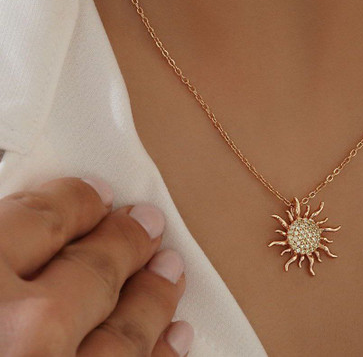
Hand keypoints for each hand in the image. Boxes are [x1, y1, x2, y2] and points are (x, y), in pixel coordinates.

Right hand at [0, 177, 193, 355]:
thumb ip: (4, 244)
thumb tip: (33, 230)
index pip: (38, 222)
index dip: (73, 201)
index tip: (96, 192)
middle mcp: (21, 334)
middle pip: (91, 271)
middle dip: (124, 242)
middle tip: (148, 223)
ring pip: (122, 334)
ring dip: (153, 298)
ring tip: (172, 270)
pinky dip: (160, 355)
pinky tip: (175, 334)